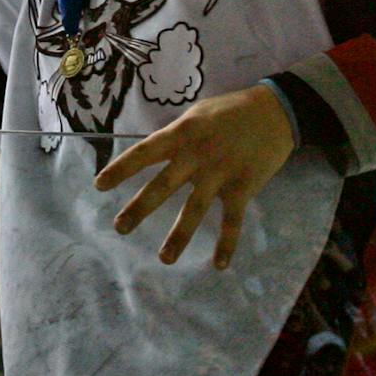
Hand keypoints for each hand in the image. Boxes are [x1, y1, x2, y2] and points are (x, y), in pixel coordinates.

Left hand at [95, 83, 296, 268]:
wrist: (277, 110)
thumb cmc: (232, 111)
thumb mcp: (198, 114)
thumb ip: (176, 135)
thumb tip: (152, 153)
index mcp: (183, 133)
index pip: (145, 152)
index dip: (121, 168)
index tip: (99, 185)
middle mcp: (198, 154)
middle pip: (164, 184)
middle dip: (140, 207)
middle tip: (119, 228)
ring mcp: (221, 172)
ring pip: (196, 209)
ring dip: (179, 236)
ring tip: (164, 259)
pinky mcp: (244, 186)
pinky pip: (233, 220)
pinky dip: (227, 243)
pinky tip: (219, 265)